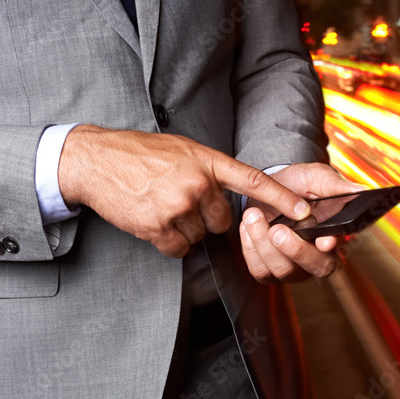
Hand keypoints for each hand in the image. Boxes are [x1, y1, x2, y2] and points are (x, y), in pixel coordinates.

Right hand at [58, 125, 311, 257]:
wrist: (95, 160)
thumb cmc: (140, 154)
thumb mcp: (183, 150)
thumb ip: (211, 170)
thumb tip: (234, 192)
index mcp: (207, 161)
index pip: (254, 181)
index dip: (282, 199)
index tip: (305, 211)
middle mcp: (197, 183)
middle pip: (223, 221)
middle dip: (207, 217)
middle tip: (180, 200)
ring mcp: (178, 206)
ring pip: (200, 236)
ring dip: (184, 228)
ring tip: (161, 205)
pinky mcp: (158, 226)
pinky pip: (179, 248)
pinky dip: (168, 241)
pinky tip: (152, 220)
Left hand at [240, 163, 366, 281]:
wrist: (269, 188)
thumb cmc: (298, 185)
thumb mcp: (317, 178)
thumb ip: (336, 185)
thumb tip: (360, 190)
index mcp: (338, 234)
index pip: (343, 247)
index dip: (333, 246)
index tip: (324, 240)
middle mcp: (321, 256)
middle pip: (319, 268)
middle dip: (297, 250)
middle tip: (278, 230)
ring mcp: (297, 268)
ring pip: (285, 270)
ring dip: (264, 244)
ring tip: (253, 215)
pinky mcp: (271, 271)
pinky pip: (262, 270)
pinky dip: (250, 249)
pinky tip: (248, 227)